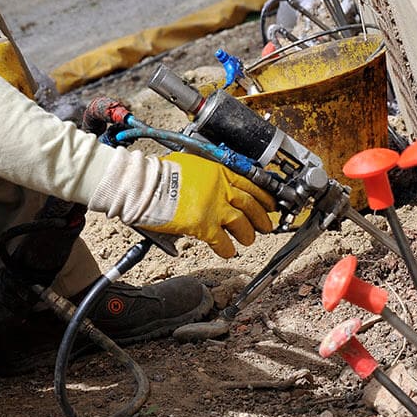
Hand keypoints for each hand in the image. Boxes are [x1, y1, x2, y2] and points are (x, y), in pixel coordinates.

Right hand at [139, 152, 275, 257]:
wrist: (145, 186)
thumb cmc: (160, 173)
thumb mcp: (191, 164)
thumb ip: (207, 174)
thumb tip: (212, 181)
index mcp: (219, 172)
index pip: (251, 183)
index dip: (265, 197)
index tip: (270, 204)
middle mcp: (221, 188)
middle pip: (251, 205)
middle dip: (262, 218)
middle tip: (266, 225)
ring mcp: (214, 208)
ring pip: (242, 224)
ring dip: (247, 235)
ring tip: (248, 240)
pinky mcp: (204, 226)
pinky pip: (223, 242)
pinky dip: (227, 249)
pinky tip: (227, 252)